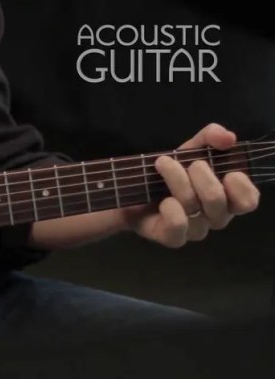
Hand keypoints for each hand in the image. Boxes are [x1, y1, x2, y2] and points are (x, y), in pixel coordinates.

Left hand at [122, 123, 259, 247]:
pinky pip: (178, 225)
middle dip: (201, 175)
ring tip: (163, 164)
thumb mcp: (191, 148)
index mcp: (227, 198)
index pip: (248, 202)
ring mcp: (195, 230)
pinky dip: (170, 208)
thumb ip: (211, 137)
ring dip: (177, 180)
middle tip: (189, 163)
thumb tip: (227, 137)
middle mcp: (214, 218)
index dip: (241, 187)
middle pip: (217, 200)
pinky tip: (162, 199)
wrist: (133, 189)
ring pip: (193, 207)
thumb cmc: (171, 172)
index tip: (228, 172)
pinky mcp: (172, 238)